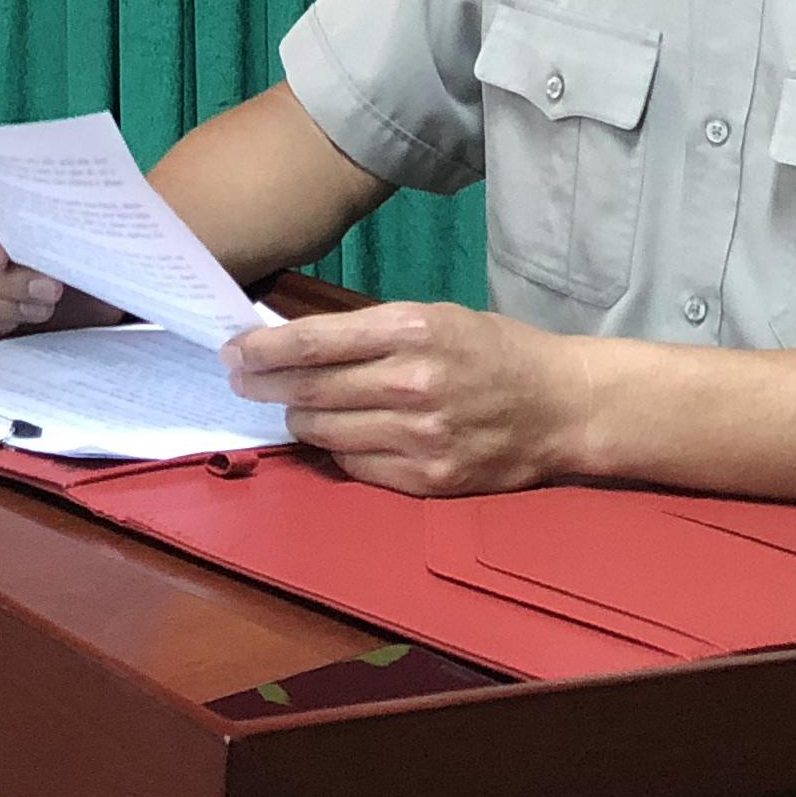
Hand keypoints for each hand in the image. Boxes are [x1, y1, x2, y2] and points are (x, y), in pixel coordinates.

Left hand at [222, 300, 588, 495]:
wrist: (563, 406)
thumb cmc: (493, 351)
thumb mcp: (433, 316)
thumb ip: (369, 332)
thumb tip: (295, 345)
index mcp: (412, 330)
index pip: (313, 342)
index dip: (263, 348)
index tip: (232, 350)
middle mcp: (413, 383)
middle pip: (310, 388)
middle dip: (263, 384)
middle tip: (240, 379)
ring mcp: (421, 437)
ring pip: (325, 431)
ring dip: (298, 418)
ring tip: (291, 406)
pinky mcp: (428, 480)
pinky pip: (356, 467)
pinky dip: (338, 450)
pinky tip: (337, 435)